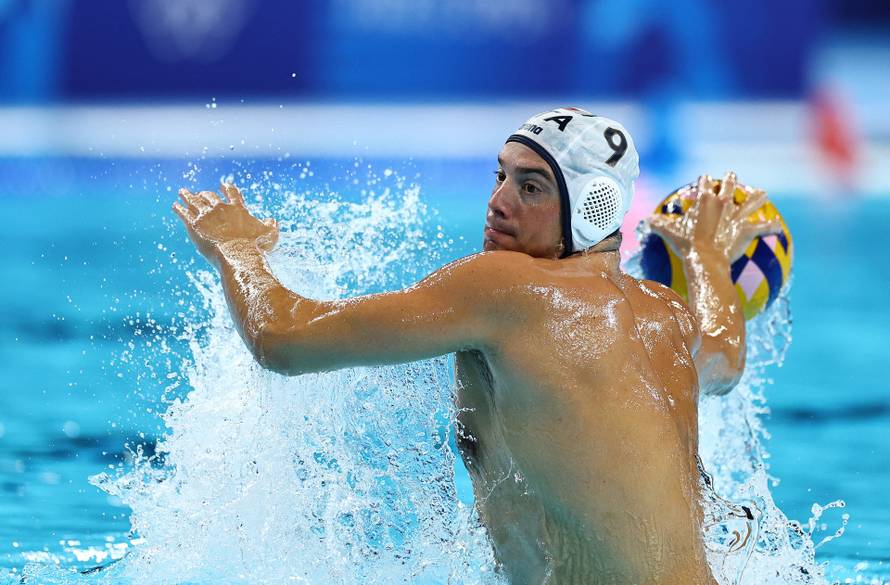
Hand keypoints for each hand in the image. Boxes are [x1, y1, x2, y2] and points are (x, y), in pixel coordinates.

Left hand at [172, 182, 278, 265]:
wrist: (238, 255)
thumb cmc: (256, 247)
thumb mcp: (269, 235)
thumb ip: (271, 226)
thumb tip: (272, 220)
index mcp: (237, 208)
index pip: (231, 192)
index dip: (225, 187)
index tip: (221, 185)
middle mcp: (220, 208)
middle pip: (209, 195)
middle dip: (204, 194)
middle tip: (200, 194)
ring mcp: (206, 215)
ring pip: (193, 200)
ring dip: (187, 195)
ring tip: (182, 192)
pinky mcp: (194, 225)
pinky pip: (183, 213)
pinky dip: (179, 208)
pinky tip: (175, 206)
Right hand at [647, 172, 782, 261]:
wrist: (704, 258)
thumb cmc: (686, 245)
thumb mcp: (669, 233)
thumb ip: (659, 225)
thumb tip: (645, 221)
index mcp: (704, 200)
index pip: (705, 183)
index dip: (705, 180)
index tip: (705, 178)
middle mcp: (723, 203)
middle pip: (729, 186)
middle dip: (731, 179)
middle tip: (731, 175)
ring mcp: (736, 216)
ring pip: (750, 202)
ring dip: (757, 198)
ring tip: (763, 193)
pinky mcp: (746, 230)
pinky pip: (762, 228)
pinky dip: (770, 228)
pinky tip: (778, 227)